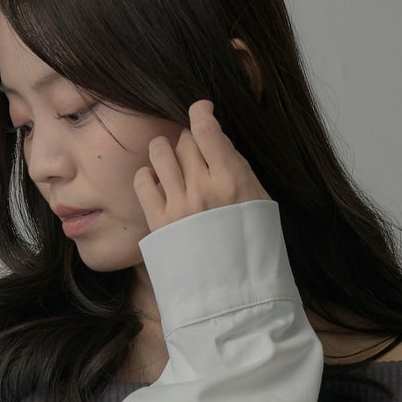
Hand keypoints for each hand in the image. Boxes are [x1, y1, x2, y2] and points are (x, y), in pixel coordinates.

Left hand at [133, 99, 270, 233]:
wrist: (233, 291)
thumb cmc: (251, 246)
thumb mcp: (259, 202)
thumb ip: (239, 168)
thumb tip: (218, 141)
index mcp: (231, 181)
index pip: (206, 129)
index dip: (201, 110)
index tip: (201, 109)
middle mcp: (201, 189)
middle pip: (185, 140)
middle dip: (189, 140)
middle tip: (196, 155)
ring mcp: (177, 206)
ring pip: (160, 152)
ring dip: (165, 151)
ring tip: (173, 164)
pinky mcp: (158, 222)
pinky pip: (143, 180)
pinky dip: (149, 176)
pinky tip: (159, 184)